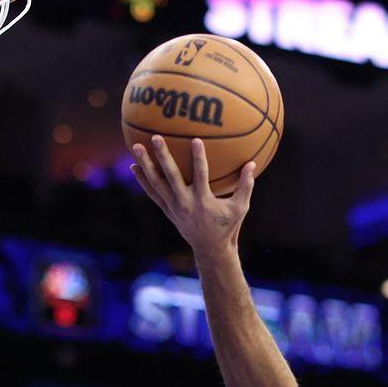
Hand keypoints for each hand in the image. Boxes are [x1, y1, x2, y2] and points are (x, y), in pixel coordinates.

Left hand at [131, 136, 255, 257]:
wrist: (210, 249)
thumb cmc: (228, 226)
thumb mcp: (240, 208)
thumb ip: (246, 185)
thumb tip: (253, 163)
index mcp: (203, 201)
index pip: (200, 175)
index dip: (198, 158)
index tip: (195, 139)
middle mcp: (185, 203)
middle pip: (171, 176)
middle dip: (163, 156)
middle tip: (155, 137)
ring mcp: (174, 207)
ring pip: (157, 183)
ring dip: (146, 165)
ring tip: (136, 147)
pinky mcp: (167, 210)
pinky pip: (153, 193)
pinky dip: (143, 181)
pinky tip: (134, 166)